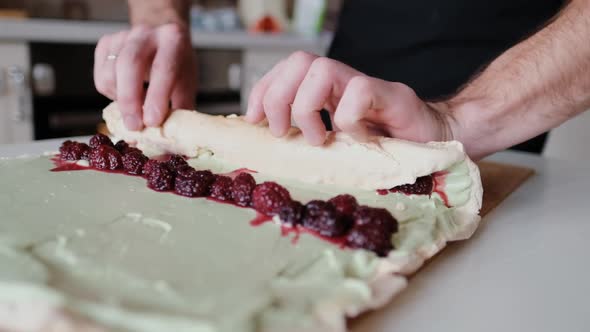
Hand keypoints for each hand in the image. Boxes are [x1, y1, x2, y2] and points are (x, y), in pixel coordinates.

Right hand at [94, 23, 196, 130]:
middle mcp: (146, 34)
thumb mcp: (185, 86)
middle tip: (134, 126)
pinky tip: (124, 94)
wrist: (162, 41)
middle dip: (130, 99)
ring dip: (120, 99)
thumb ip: (178, 113)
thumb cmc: (176, 67)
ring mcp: (123, 36)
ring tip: (135, 109)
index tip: (152, 121)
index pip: (163, 68)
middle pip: (130, 63)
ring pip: (111, 72)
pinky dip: (110, 92)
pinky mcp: (106, 43)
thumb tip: (167, 148)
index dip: (156, 96)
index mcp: (173, 40)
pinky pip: (101, 75)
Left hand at [245, 51, 454, 144]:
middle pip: (299, 61)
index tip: (253, 120)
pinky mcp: (394, 96)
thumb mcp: (337, 146)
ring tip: (318, 139)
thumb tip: (270, 144)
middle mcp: (345, 82)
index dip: (263, 90)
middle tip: (282, 132)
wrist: (436, 143)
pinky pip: (360, 91)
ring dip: (307, 107)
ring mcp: (368, 86)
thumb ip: (309, 138)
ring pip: (322, 68)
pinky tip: (356, 139)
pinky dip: (349, 118)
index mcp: (328, 91)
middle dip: (277, 96)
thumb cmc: (385, 148)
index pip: (286, 70)